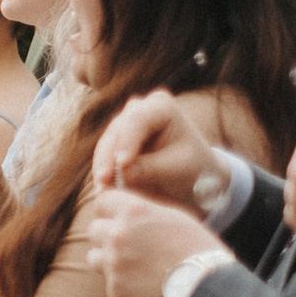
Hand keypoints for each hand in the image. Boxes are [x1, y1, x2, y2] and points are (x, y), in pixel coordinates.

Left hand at [86, 188, 220, 296]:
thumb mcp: (175, 217)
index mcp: (134, 212)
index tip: (117, 217)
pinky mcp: (115, 288)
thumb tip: (123, 206)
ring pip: (93, 256)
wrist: (207, 286)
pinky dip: (121, 283)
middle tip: (128, 244)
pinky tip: (143, 284)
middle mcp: (118, 234)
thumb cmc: (198, 248)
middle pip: (94, 229)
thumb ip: (144, 210)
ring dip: (107, 259)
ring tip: (132, 264)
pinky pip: (109, 281)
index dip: (110, 210)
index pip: (102, 201)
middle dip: (107, 235)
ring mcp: (114, 262)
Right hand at [91, 89, 219, 211]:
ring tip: (102, 190)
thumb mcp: (177, 168)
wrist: (193, 174)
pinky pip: (103, 155)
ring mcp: (124, 122)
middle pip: (117, 131)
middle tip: (104, 181)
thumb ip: (150, 168)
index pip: (137, 119)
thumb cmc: (192, 168)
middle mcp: (138, 108)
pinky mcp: (115, 140)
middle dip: (109, 157)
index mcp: (162, 107)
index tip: (122, 164)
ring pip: (106, 143)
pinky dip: (104, 172)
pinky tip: (103, 189)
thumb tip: (123, 174)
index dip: (126, 141)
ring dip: (103, 167)